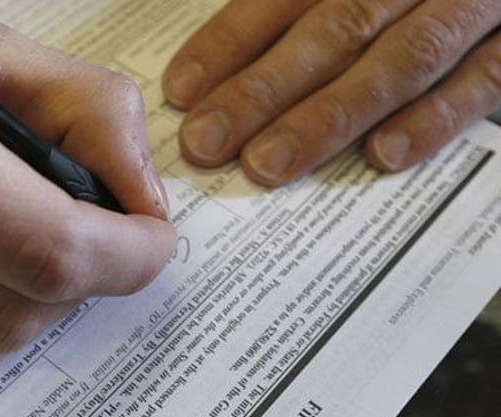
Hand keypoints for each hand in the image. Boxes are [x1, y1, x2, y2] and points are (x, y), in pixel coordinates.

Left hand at [163, 0, 500, 185]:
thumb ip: (300, 10)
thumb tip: (221, 68)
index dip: (230, 42)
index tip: (182, 92)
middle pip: (333, 30)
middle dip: (262, 90)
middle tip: (208, 142)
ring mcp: (470, 7)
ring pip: (399, 60)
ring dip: (329, 115)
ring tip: (269, 163)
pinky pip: (482, 81)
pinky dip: (434, 118)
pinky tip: (383, 156)